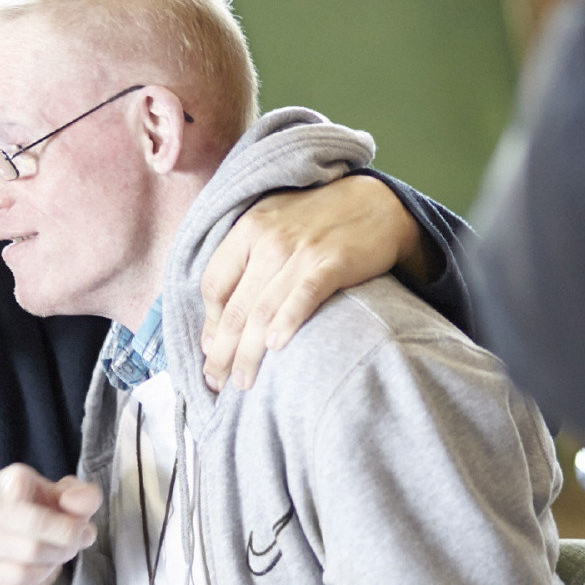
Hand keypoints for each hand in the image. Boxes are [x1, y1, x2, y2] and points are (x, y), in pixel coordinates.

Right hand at [0, 463, 102, 584]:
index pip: (12, 479)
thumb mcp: (77, 501)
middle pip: (31, 521)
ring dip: (59, 554)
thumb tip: (73, 501)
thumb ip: (85, 497)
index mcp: (10, 481)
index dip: (19, 485)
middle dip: (66, 533)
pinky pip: (21, 574)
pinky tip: (45, 566)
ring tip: (65, 550)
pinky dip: (43, 573)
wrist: (39, 547)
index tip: (29, 491)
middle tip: (78, 535)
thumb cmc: (55, 513)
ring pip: (31, 551)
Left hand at [201, 174, 423, 391]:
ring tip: (242, 381)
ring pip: (263, 310)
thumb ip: (245, 261)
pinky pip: (304, 296)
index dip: (209, 323)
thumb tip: (219, 318)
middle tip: (216, 381)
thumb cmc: (317, 220)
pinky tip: (276, 346)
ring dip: (249, 352)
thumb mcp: (272, 224)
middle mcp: (270, 240)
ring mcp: (302, 252)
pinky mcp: (333, 263)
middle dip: (222, 351)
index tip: (210, 350)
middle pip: (235, 306)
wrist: (375, 203)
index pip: (214, 284)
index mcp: (248, 229)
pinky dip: (287, 321)